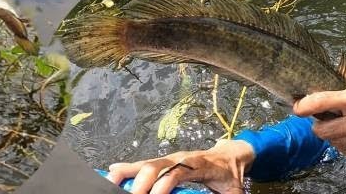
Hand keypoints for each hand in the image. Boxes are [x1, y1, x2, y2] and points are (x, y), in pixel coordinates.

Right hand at [104, 139, 254, 193]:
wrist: (231, 156)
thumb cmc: (231, 177)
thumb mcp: (235, 192)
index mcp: (198, 164)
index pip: (177, 173)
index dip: (163, 185)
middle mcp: (180, 158)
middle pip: (155, 166)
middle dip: (141, 183)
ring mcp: (170, 158)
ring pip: (145, 163)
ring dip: (127, 172)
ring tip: (110, 181)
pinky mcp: (164, 162)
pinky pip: (143, 165)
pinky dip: (127, 168)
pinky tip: (112, 173)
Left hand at [295, 67, 345, 157]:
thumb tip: (326, 75)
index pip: (322, 102)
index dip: (303, 106)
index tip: (296, 107)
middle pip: (321, 130)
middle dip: (316, 125)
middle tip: (319, 119)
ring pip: (332, 142)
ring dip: (330, 134)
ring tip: (337, 125)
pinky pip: (345, 151)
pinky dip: (342, 143)